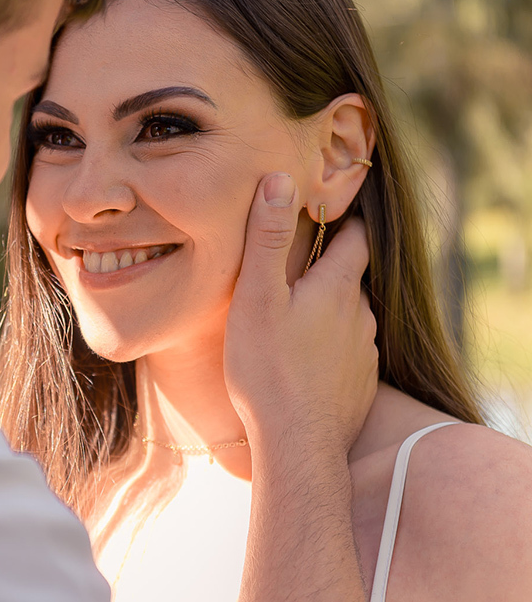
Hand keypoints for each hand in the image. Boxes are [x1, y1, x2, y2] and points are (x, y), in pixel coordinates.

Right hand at [224, 172, 377, 452]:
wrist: (298, 444)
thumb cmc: (269, 367)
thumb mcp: (257, 296)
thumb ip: (267, 238)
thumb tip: (280, 178)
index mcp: (338, 288)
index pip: (355, 239)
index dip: (343, 222)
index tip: (326, 212)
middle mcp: (361, 316)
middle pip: (350, 281)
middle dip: (327, 271)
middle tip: (293, 269)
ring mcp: (364, 354)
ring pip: (349, 319)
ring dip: (327, 314)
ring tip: (292, 318)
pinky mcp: (360, 386)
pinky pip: (347, 355)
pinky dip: (329, 351)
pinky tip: (303, 362)